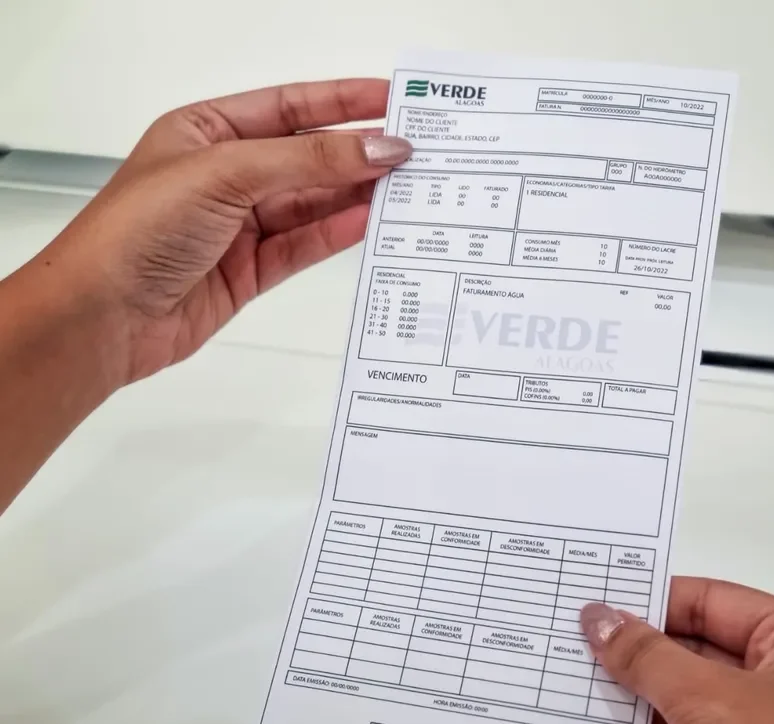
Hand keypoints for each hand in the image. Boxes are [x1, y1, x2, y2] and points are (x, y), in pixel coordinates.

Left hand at [42, 78, 410, 383]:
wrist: (104, 316)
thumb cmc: (134, 232)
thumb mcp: (225, 174)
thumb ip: (308, 161)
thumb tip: (373, 148)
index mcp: (207, 131)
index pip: (290, 106)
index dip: (343, 101)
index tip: (391, 100)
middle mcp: (226, 175)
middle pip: (309, 156)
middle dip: (359, 152)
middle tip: (413, 150)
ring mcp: (240, 224)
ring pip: (314, 202)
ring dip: (358, 194)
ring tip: (406, 186)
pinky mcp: (251, 269)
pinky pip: (307, 243)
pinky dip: (340, 232)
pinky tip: (371, 220)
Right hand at [580, 577, 773, 723]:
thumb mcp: (713, 700)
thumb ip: (651, 657)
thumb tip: (600, 617)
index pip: (711, 601)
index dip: (651, 600)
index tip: (594, 603)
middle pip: (698, 650)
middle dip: (637, 651)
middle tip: (574, 642)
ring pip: (693, 701)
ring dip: (640, 698)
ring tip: (578, 684)